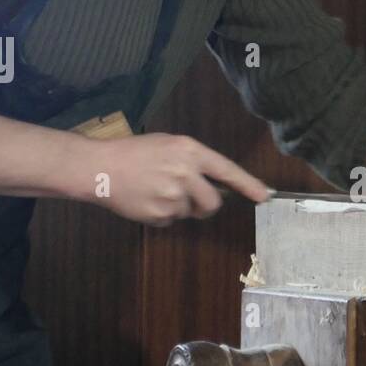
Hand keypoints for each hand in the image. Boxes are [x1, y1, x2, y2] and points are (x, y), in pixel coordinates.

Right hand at [80, 133, 269, 225]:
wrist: (101, 167)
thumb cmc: (135, 152)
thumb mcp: (169, 145)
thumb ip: (194, 161)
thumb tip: (217, 183)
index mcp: (190, 152)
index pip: (227, 170)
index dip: (249, 185)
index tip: (265, 196)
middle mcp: (185, 174)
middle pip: (213, 202)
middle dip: (206, 204)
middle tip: (189, 196)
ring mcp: (173, 196)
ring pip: (191, 212)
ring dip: (180, 207)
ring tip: (157, 190)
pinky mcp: (160, 214)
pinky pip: (172, 220)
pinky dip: (163, 214)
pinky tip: (147, 199)